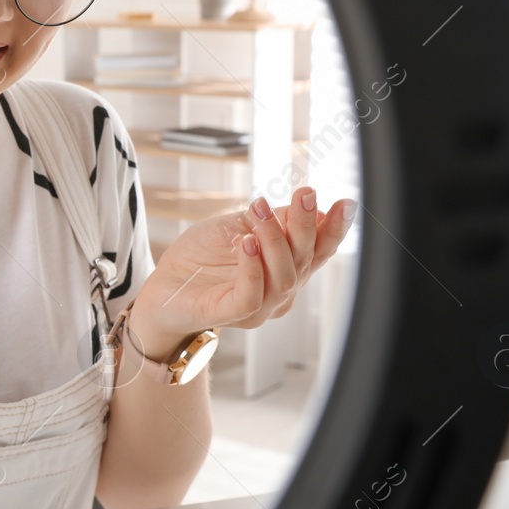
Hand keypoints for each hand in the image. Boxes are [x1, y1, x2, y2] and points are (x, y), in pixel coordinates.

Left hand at [129, 187, 355, 356]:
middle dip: (306, 225)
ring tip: (260, 209)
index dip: (334, 230)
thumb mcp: (239, 227)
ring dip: (275, 239)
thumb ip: (273, 220)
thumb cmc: (202, 257)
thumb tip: (311, 205)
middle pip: (303, 260)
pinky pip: (251, 295)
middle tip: (305, 193)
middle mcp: (279, 293)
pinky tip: (247, 242)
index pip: (317, 251)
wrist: (163, 286)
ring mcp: (258, 307)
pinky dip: (252, 267)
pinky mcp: (230, 314)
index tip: (345, 203)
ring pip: (282, 277)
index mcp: (285, 271)